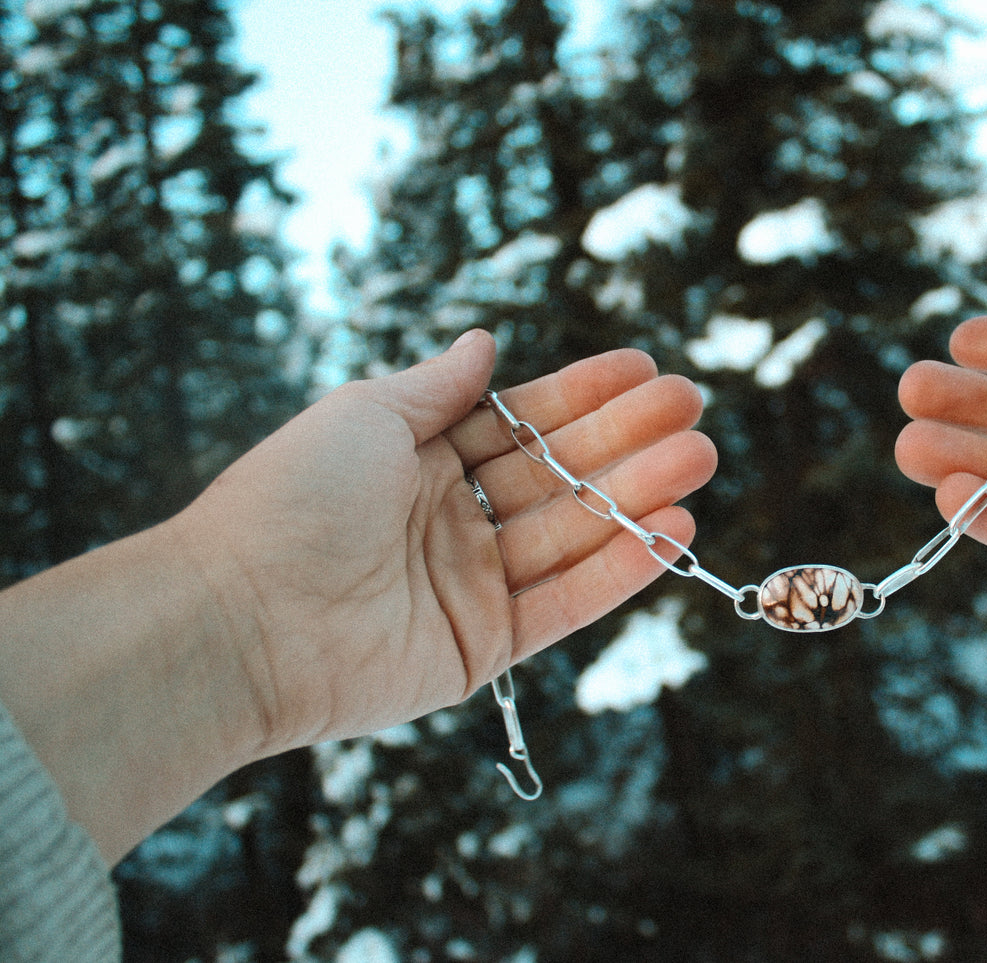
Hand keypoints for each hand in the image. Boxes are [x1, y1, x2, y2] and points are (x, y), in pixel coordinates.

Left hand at [182, 330, 716, 753]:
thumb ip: (438, 386)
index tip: (643, 366)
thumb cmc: (290, 498)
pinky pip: (566, 603)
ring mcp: (471, 585)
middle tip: (692, 407)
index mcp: (419, 461)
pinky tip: (673, 531)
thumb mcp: (365, 415)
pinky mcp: (484, 646)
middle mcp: (451, 520)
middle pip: (558, 475)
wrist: (238, 618)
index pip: (521, 421)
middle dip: (627, 440)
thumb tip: (485, 341)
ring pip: (572, 534)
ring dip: (639, 497)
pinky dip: (621, 571)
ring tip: (700, 457)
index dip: (583, 394)